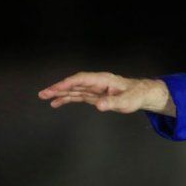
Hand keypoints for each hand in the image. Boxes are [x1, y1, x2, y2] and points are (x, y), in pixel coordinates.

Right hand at [38, 72, 175, 115]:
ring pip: (73, 89)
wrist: (142, 94)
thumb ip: (112, 102)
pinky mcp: (94, 95)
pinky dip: (67, 99)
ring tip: (45, 97)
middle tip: (43, 93)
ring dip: (60, 93)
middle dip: (58, 88)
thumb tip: (99, 106)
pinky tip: (57, 103)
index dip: (68, 83)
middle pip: (74, 83)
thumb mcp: (126, 101)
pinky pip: (77, 96)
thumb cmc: (135, 95)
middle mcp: (96, 82)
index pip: (81, 79)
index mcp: (102, 80)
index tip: (56, 89)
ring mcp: (94, 89)